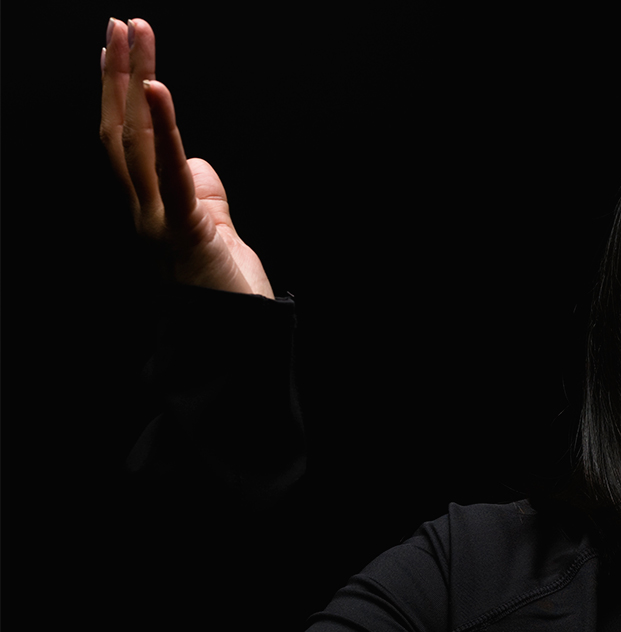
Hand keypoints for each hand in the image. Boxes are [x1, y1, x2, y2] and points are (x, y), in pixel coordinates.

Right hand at [100, 18, 272, 298]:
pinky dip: (163, 126)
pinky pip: (169, 170)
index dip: (120, 93)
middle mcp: (144, 211)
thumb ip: (203, 196)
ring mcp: (158, 221)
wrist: (236, 345)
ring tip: (132, 34)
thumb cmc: (228, 295)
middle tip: (120, 23)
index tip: (121, 47)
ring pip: (133, 141)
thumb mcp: (216, 234)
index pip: (128, 140)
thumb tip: (195, 161)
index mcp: (151, 209)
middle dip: (119, 73)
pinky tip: (157, 87)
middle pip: (120, 130)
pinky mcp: (185, 231)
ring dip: (132, 81)